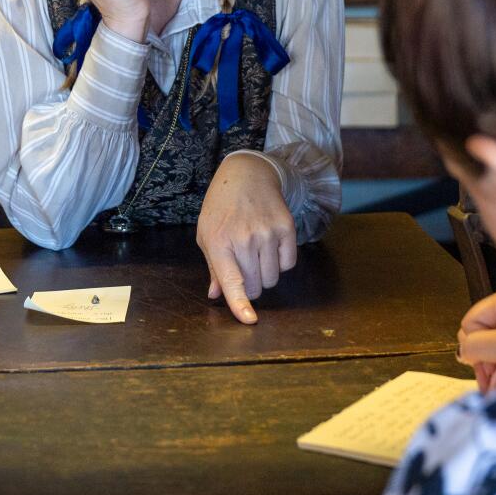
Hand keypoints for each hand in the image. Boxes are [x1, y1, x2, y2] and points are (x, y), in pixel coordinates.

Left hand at [196, 153, 296, 324]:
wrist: (247, 174)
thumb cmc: (221, 208)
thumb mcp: (207, 234)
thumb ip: (214, 267)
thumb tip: (216, 295)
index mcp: (219, 242)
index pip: (232, 281)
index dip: (240, 304)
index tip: (249, 320)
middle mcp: (244, 238)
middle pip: (256, 286)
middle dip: (251, 286)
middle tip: (245, 267)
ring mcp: (267, 232)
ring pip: (273, 278)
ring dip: (266, 275)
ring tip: (256, 253)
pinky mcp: (287, 227)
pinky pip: (288, 264)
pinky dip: (281, 263)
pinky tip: (271, 246)